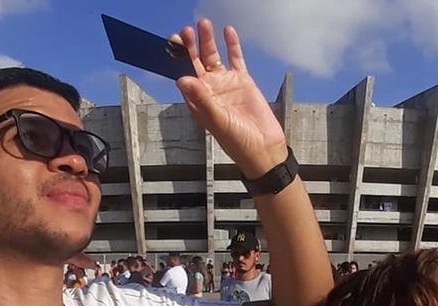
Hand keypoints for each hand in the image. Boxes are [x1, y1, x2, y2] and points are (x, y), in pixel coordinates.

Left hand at [172, 20, 287, 178]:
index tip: (173, 43)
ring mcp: (226, 84)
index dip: (178, 60)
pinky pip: (236, 59)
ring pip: (215, 57)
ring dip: (209, 42)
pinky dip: (232, 46)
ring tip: (204, 25)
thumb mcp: (217, 120)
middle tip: (186, 31)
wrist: (264, 147)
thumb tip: (182, 79)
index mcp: (198, 101)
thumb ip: (201, 98)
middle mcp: (210, 90)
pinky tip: (228, 32)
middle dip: (191, 47)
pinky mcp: (243, 81)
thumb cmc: (237, 141)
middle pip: (197, 63)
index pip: (184, 75)